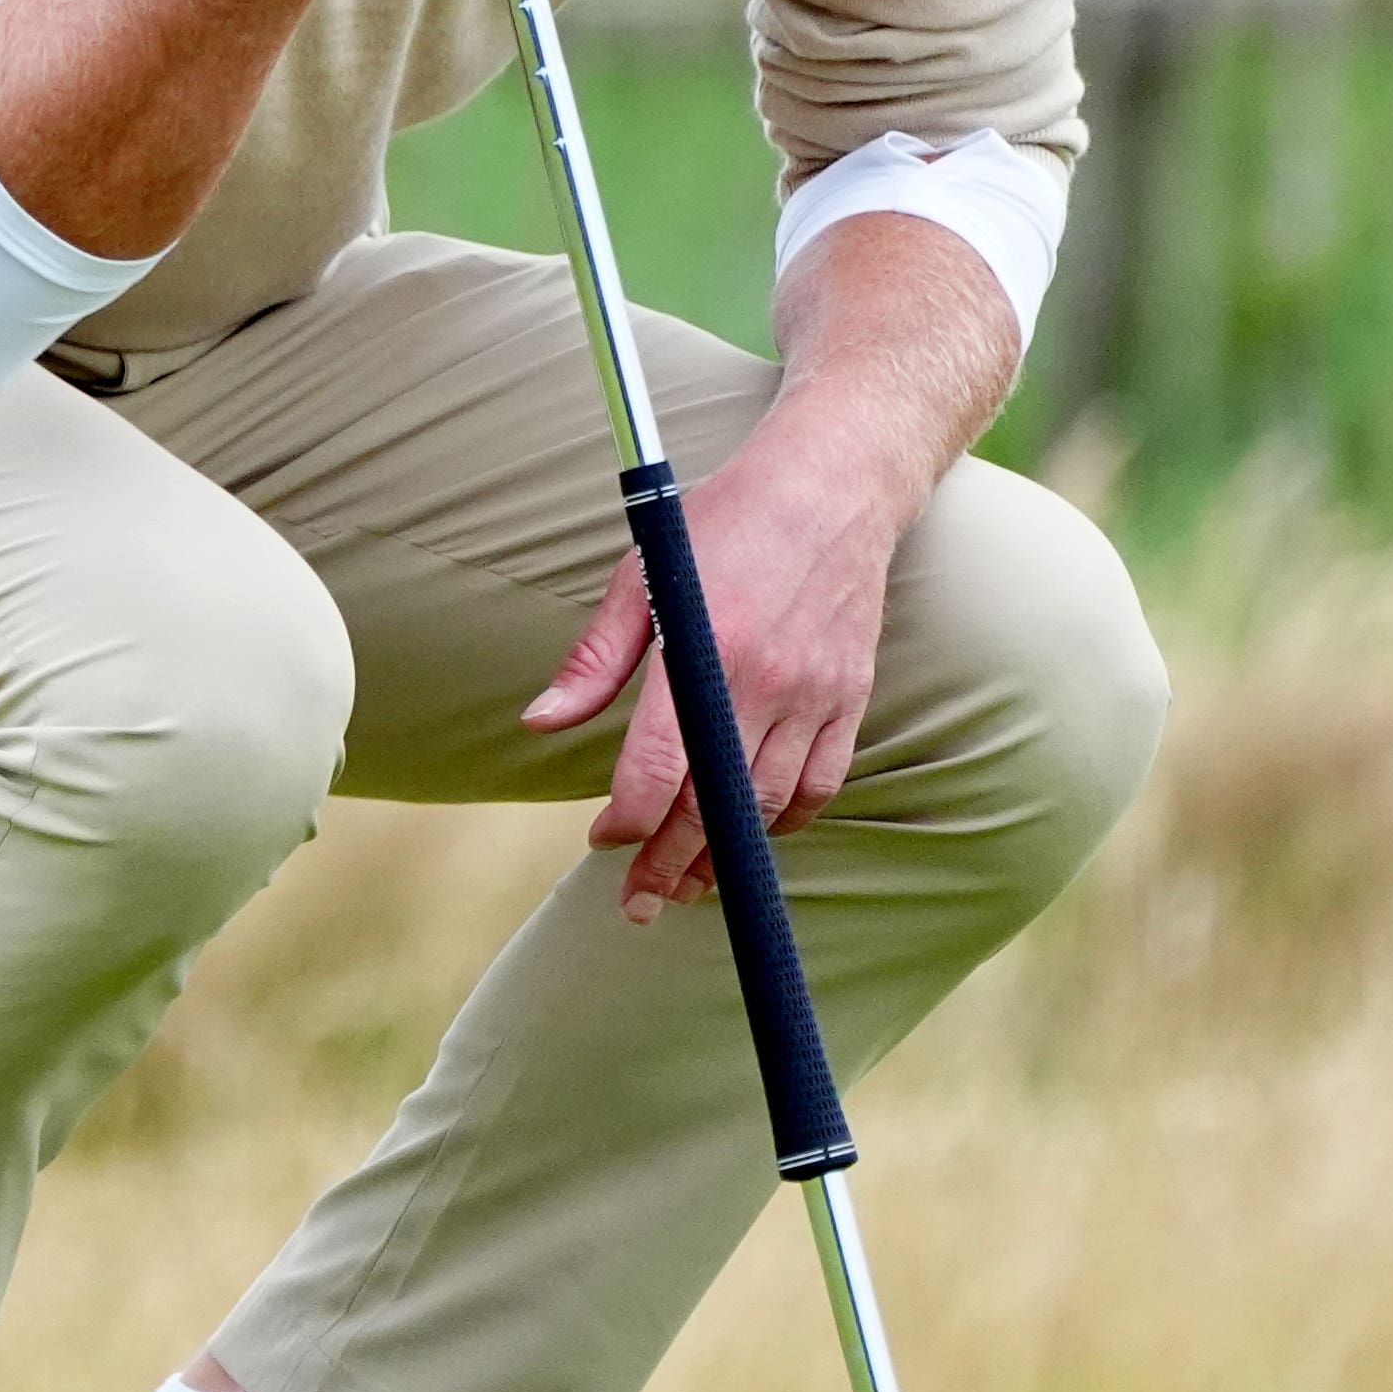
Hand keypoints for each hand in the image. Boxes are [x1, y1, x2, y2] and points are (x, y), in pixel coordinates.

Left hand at [521, 408, 908, 920]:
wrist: (832, 488)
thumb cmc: (725, 524)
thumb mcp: (641, 575)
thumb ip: (594, 659)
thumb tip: (541, 721)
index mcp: (702, 648)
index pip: (658, 768)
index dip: (626, 820)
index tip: (604, 839)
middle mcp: (762, 681)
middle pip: (711, 804)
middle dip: (670, 864)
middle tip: (639, 903)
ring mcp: (814, 693)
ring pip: (766, 806)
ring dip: (726, 856)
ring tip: (690, 881)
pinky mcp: (851, 697)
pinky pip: (820, 785)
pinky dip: (785, 821)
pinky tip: (753, 833)